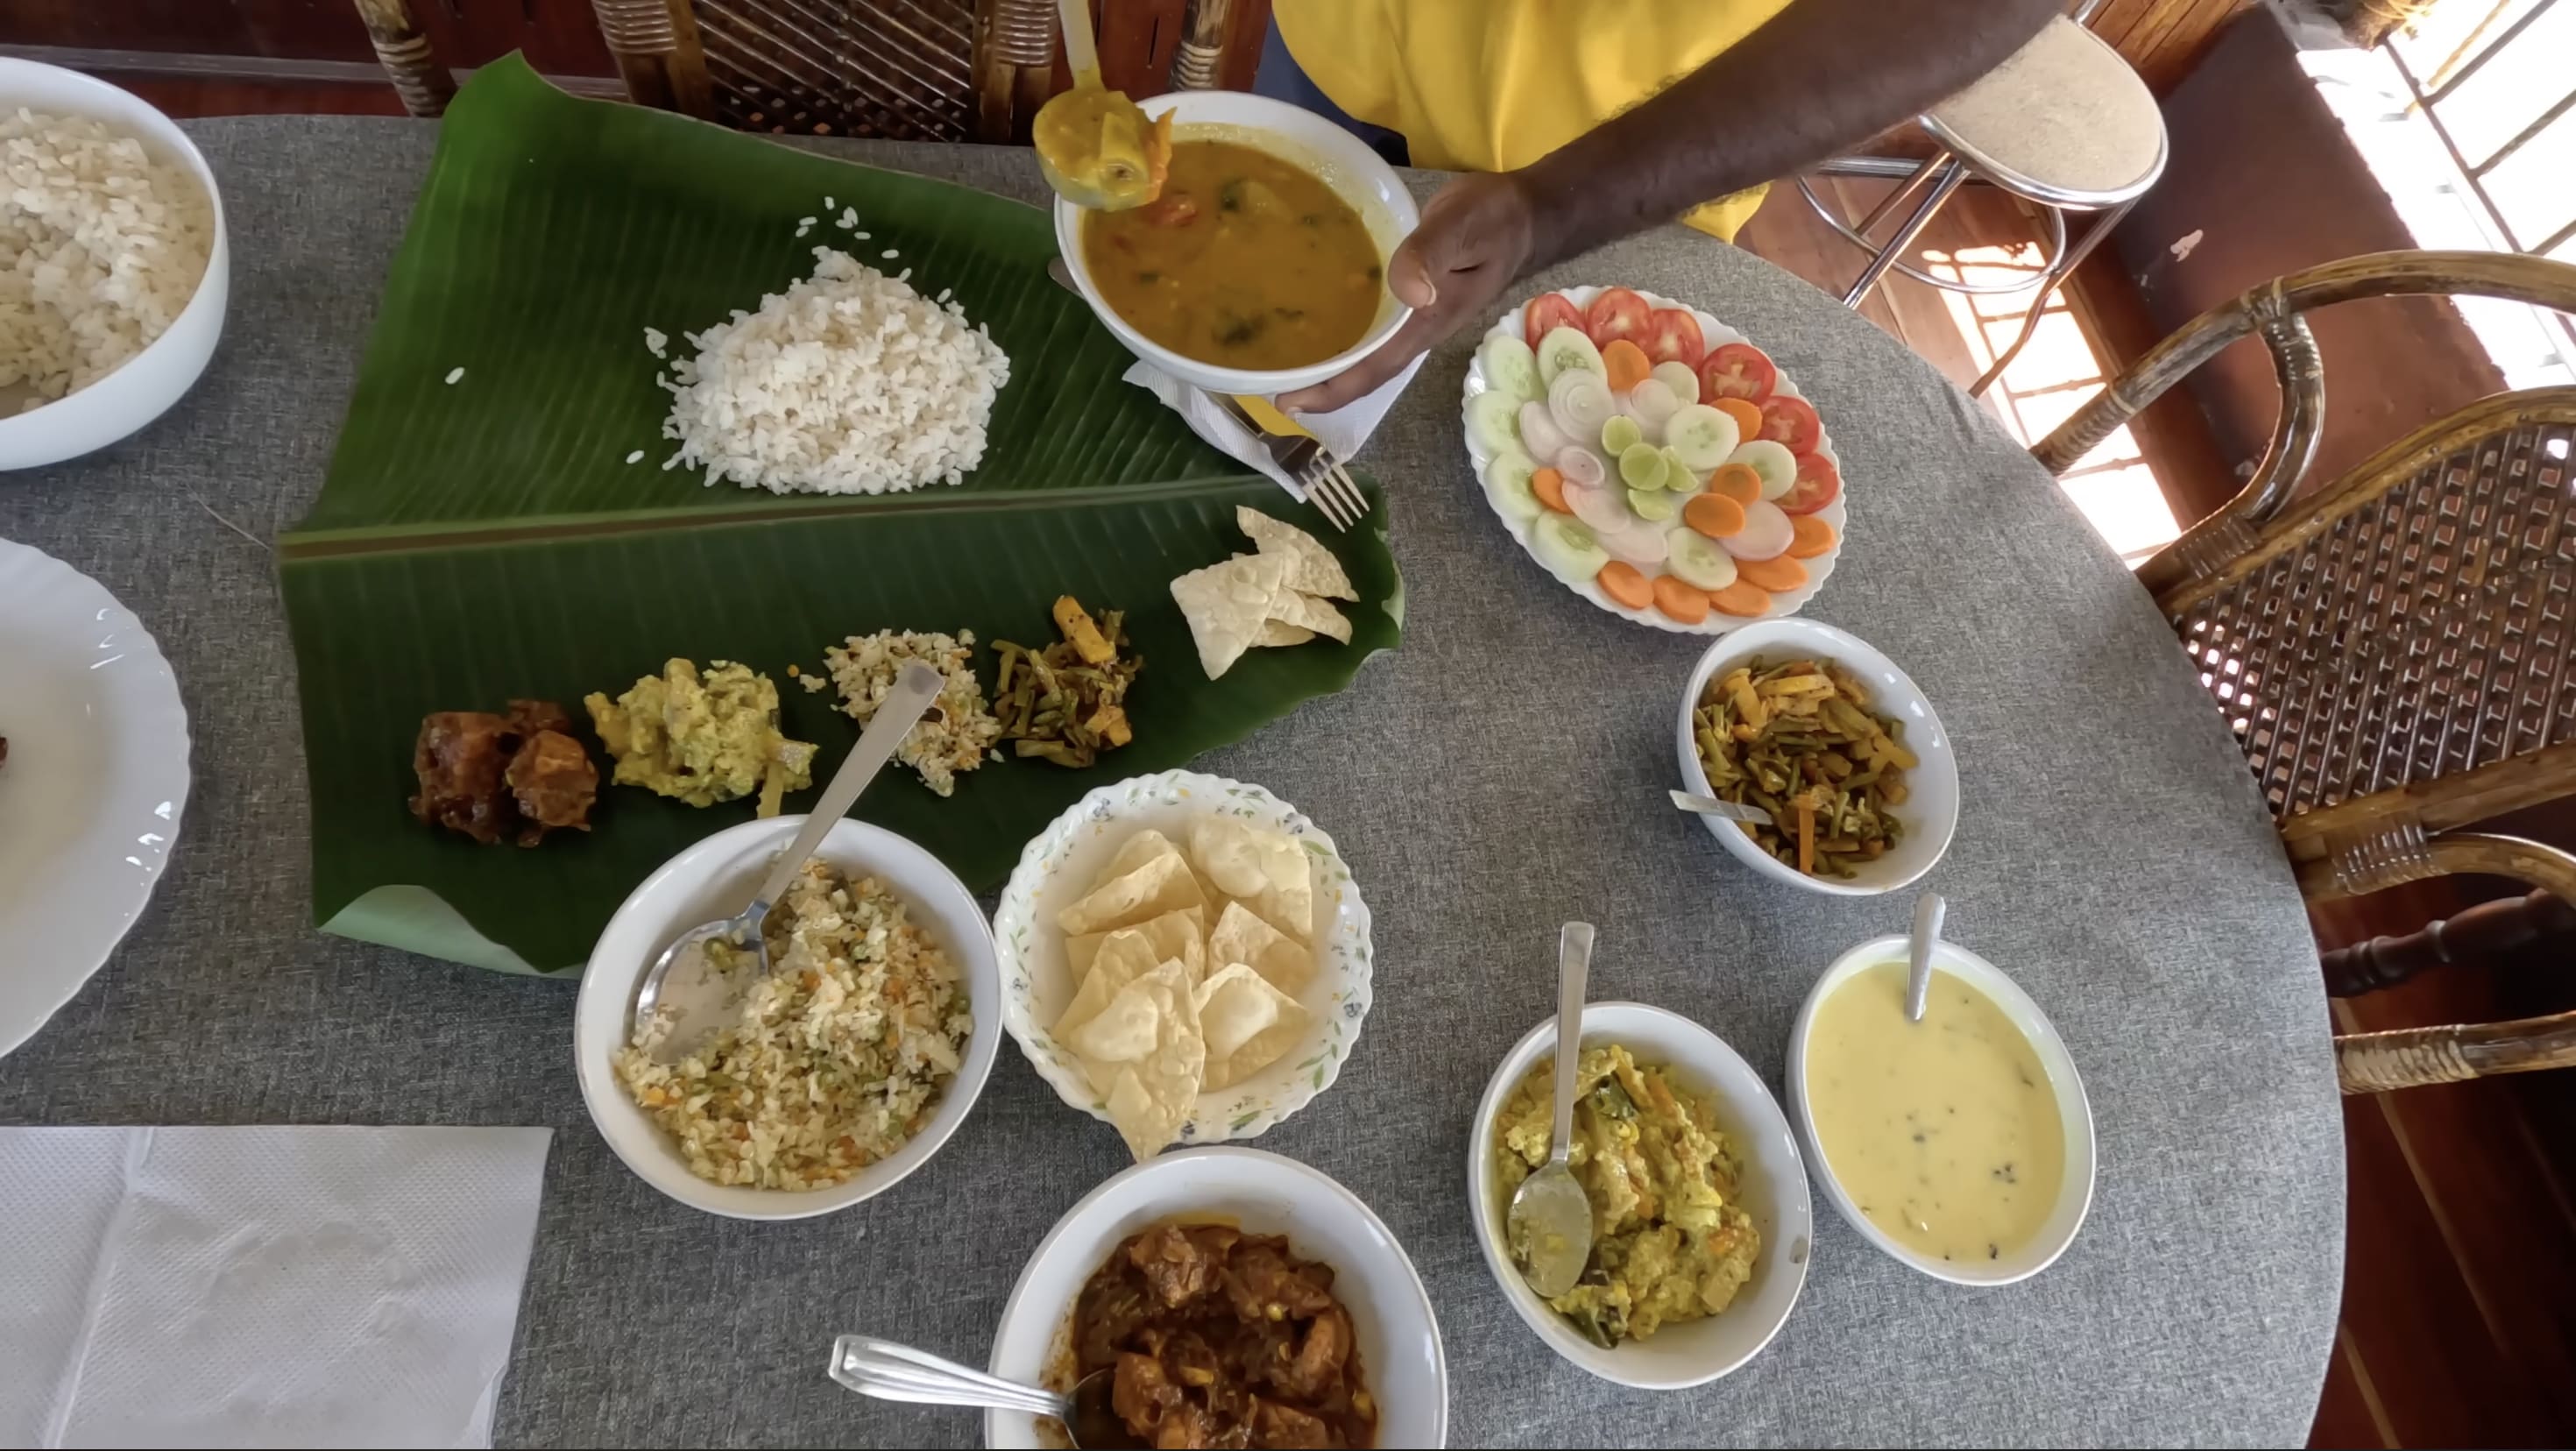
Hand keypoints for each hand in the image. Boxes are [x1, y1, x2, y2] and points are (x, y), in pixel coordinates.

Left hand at [1277, 171, 1539, 414]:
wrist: (1526, 216)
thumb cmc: (1492, 218)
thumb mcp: (1461, 224)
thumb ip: (1430, 253)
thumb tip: (1406, 292)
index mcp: (1429, 321)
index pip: (1377, 368)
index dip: (1335, 390)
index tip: (1291, 402)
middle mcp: (1420, 329)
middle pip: (1368, 372)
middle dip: (1323, 387)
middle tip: (1272, 391)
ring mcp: (1419, 318)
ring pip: (1371, 354)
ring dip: (1332, 366)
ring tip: (1286, 366)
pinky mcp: (1416, 301)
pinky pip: (1376, 330)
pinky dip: (1345, 337)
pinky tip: (1321, 327)